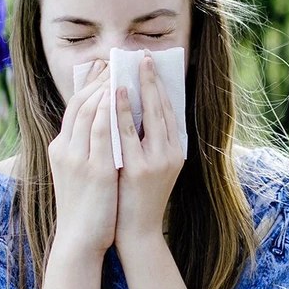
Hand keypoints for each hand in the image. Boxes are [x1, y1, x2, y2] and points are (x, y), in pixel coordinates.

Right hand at [47, 59, 117, 260]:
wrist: (80, 240)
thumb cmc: (84, 208)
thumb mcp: (76, 173)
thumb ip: (84, 149)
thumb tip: (102, 127)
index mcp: (60, 148)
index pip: (73, 107)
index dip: (88, 84)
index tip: (103, 67)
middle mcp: (64, 148)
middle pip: (80, 103)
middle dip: (99, 79)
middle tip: (116, 60)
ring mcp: (78, 158)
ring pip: (89, 111)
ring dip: (105, 87)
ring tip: (121, 69)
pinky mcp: (94, 169)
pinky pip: (102, 130)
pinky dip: (109, 109)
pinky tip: (120, 94)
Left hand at [114, 50, 184, 253]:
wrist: (135, 233)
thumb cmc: (137, 198)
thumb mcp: (150, 166)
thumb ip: (148, 141)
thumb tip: (136, 109)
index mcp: (175, 151)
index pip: (169, 110)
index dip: (160, 86)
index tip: (150, 65)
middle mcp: (171, 154)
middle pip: (163, 108)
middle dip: (153, 80)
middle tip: (143, 56)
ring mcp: (155, 162)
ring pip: (148, 116)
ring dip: (139, 88)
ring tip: (129, 66)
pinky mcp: (137, 170)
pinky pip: (127, 132)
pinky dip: (120, 110)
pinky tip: (113, 93)